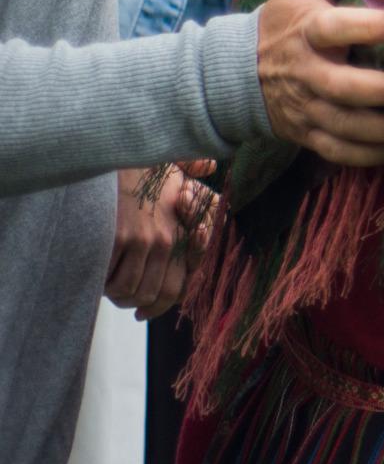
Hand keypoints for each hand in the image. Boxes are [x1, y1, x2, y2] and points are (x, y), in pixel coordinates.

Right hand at [103, 166, 206, 319]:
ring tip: (107, 289)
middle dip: (138, 305)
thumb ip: (192, 171)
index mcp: (182, 231)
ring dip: (117, 296)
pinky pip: (109, 278)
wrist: (114, 153)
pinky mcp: (116, 238)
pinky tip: (95, 277)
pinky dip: (100, 284)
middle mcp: (167, 239)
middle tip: (125, 303)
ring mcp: (142, 240)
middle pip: (156, 293)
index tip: (146, 310)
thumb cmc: (141, 161)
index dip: (162, 304)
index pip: (180, 285)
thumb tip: (207, 165)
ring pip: (129, 290)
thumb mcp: (173, 163)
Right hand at [256, 0, 383, 166]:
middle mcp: (306, 72)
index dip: (371, 27)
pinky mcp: (308, 135)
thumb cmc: (285, 23)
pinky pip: (340, 151)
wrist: (236, 73)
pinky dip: (373, 154)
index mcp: (308, 31)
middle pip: (346, 87)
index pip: (336, 28)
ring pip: (348, 126)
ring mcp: (306, 108)